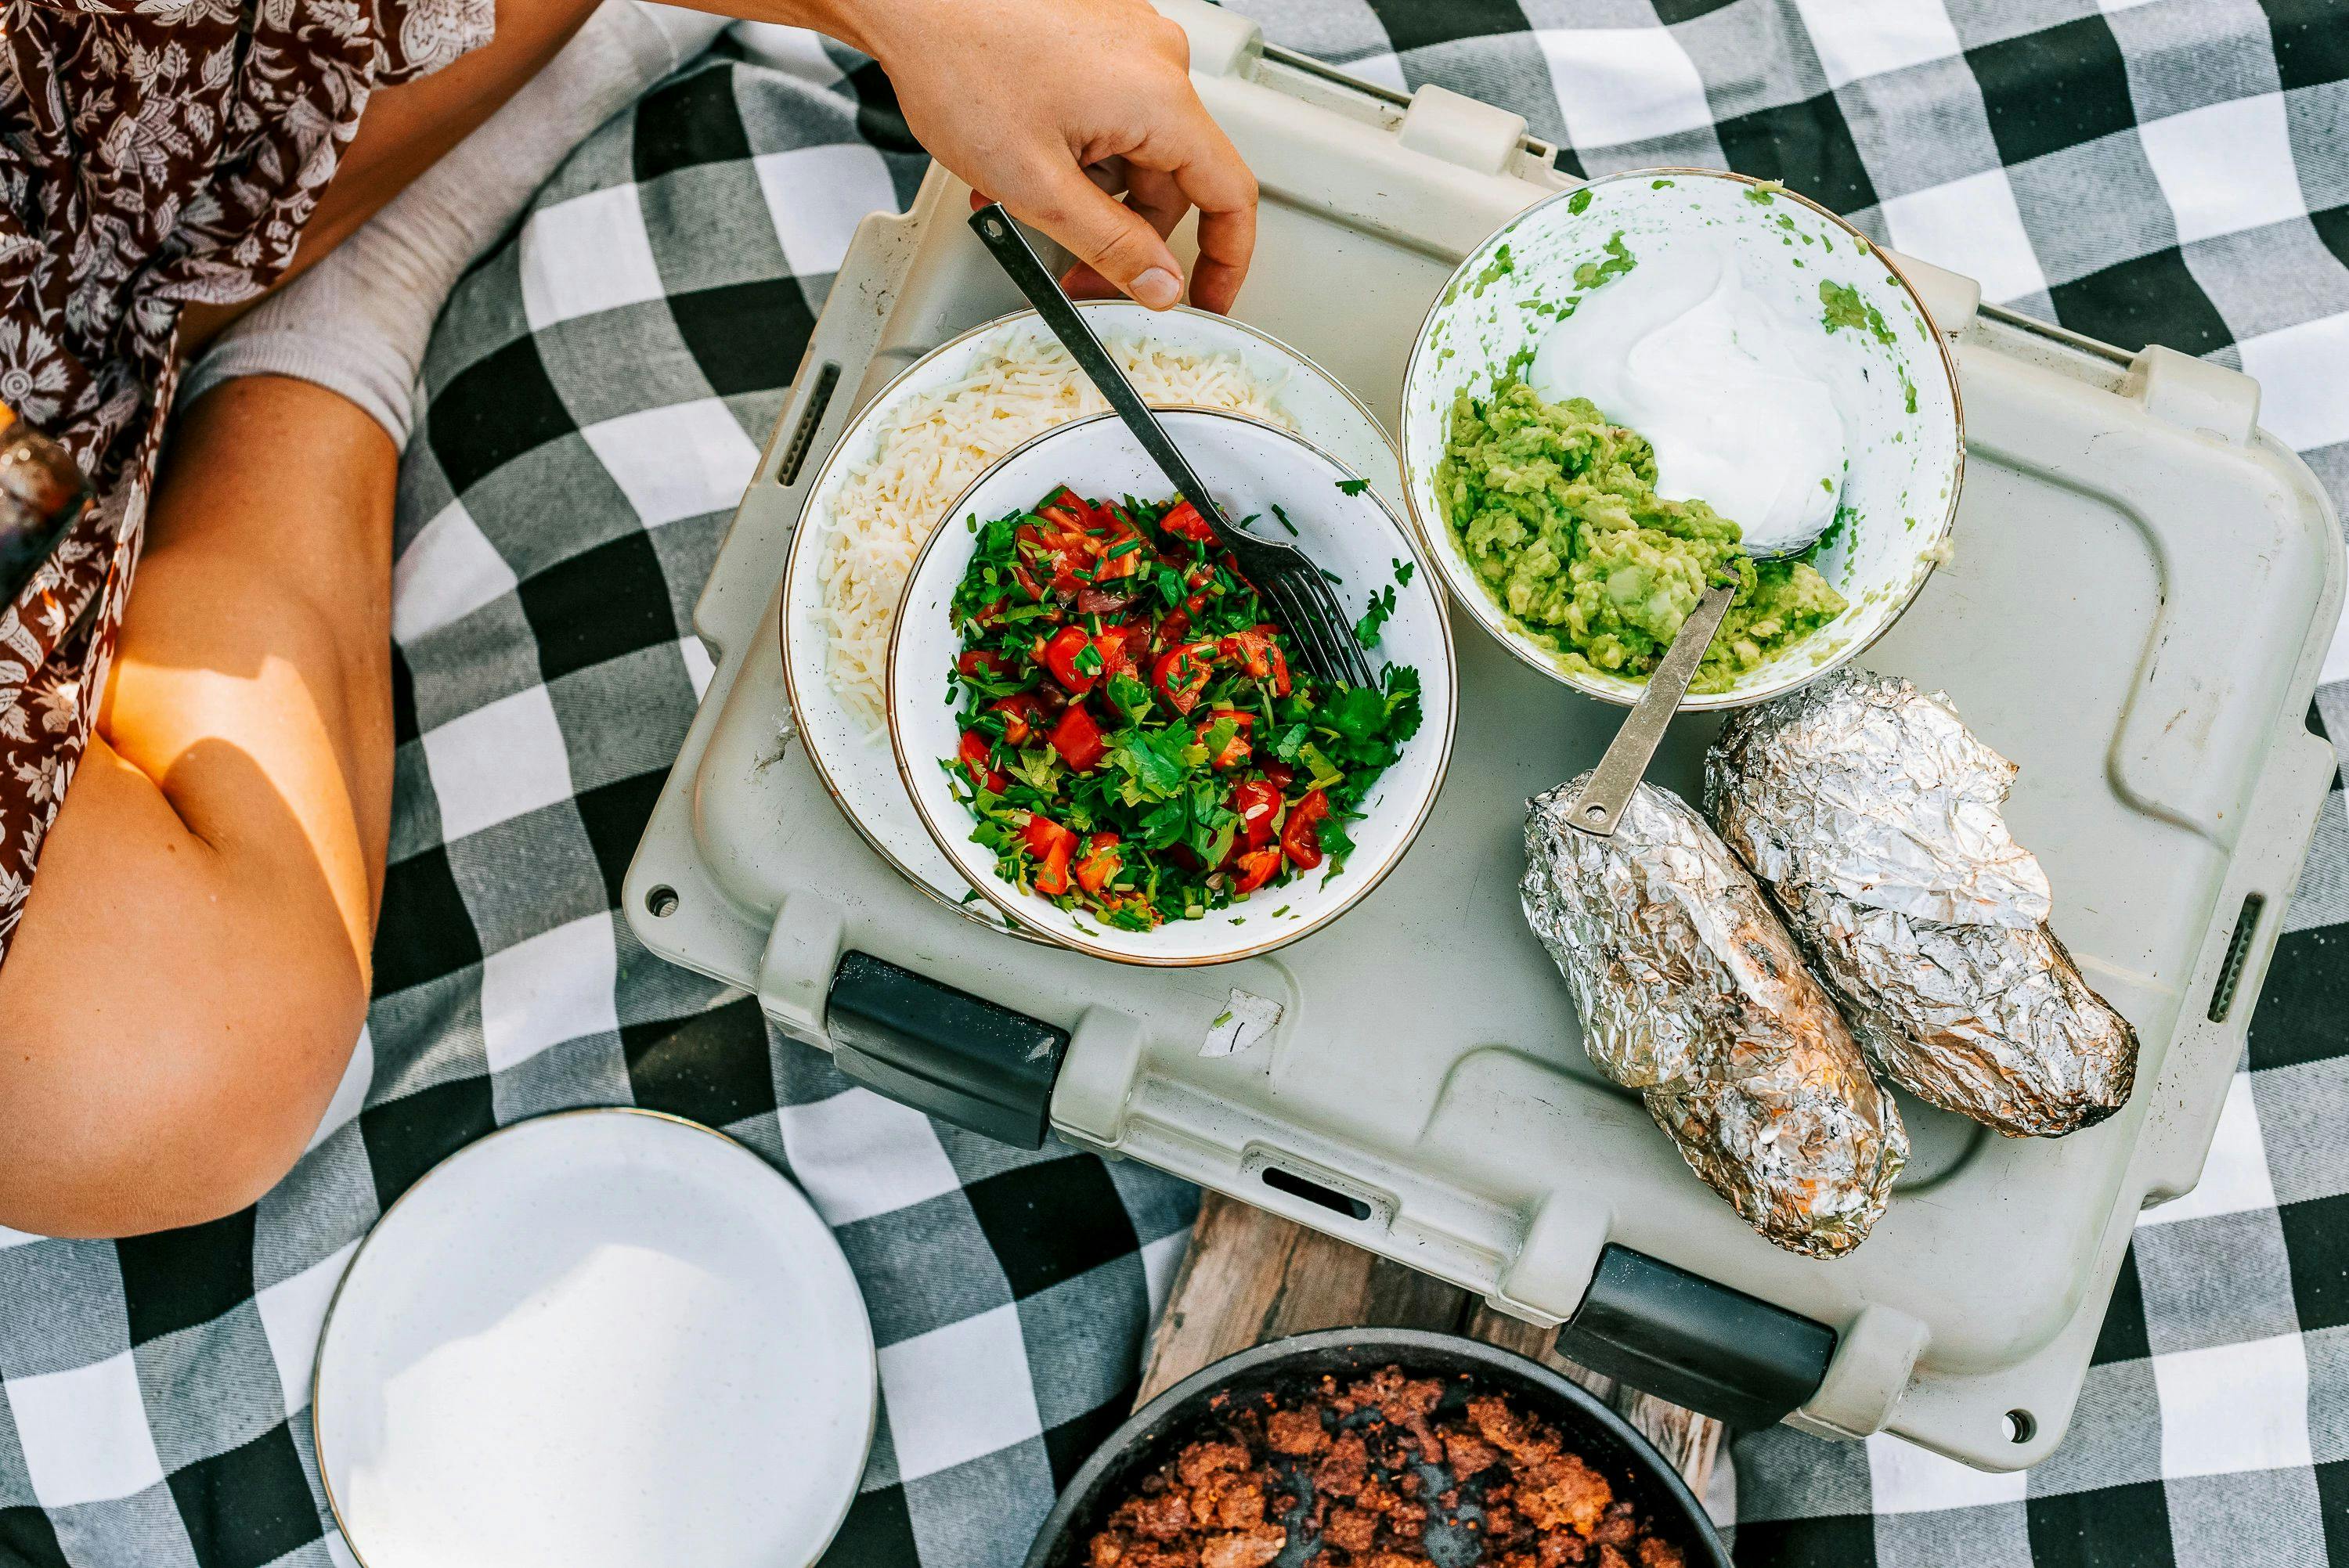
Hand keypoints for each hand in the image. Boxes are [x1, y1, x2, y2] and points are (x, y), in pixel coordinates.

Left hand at [828, 0, 1257, 311]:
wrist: (910, 2)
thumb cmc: (958, 67)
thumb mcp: (1039, 188)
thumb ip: (1112, 247)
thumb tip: (1160, 284)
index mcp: (1160, 99)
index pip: (1231, 196)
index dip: (1226, 262)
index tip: (1206, 298)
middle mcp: (1157, 60)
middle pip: (1172, 178)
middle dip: (1128, 234)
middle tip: (1081, 274)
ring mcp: (1128, 40)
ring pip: (1136, 147)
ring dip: (1093, 190)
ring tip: (1026, 198)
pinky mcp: (1098, 31)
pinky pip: (1111, 109)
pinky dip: (1079, 148)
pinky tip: (1029, 158)